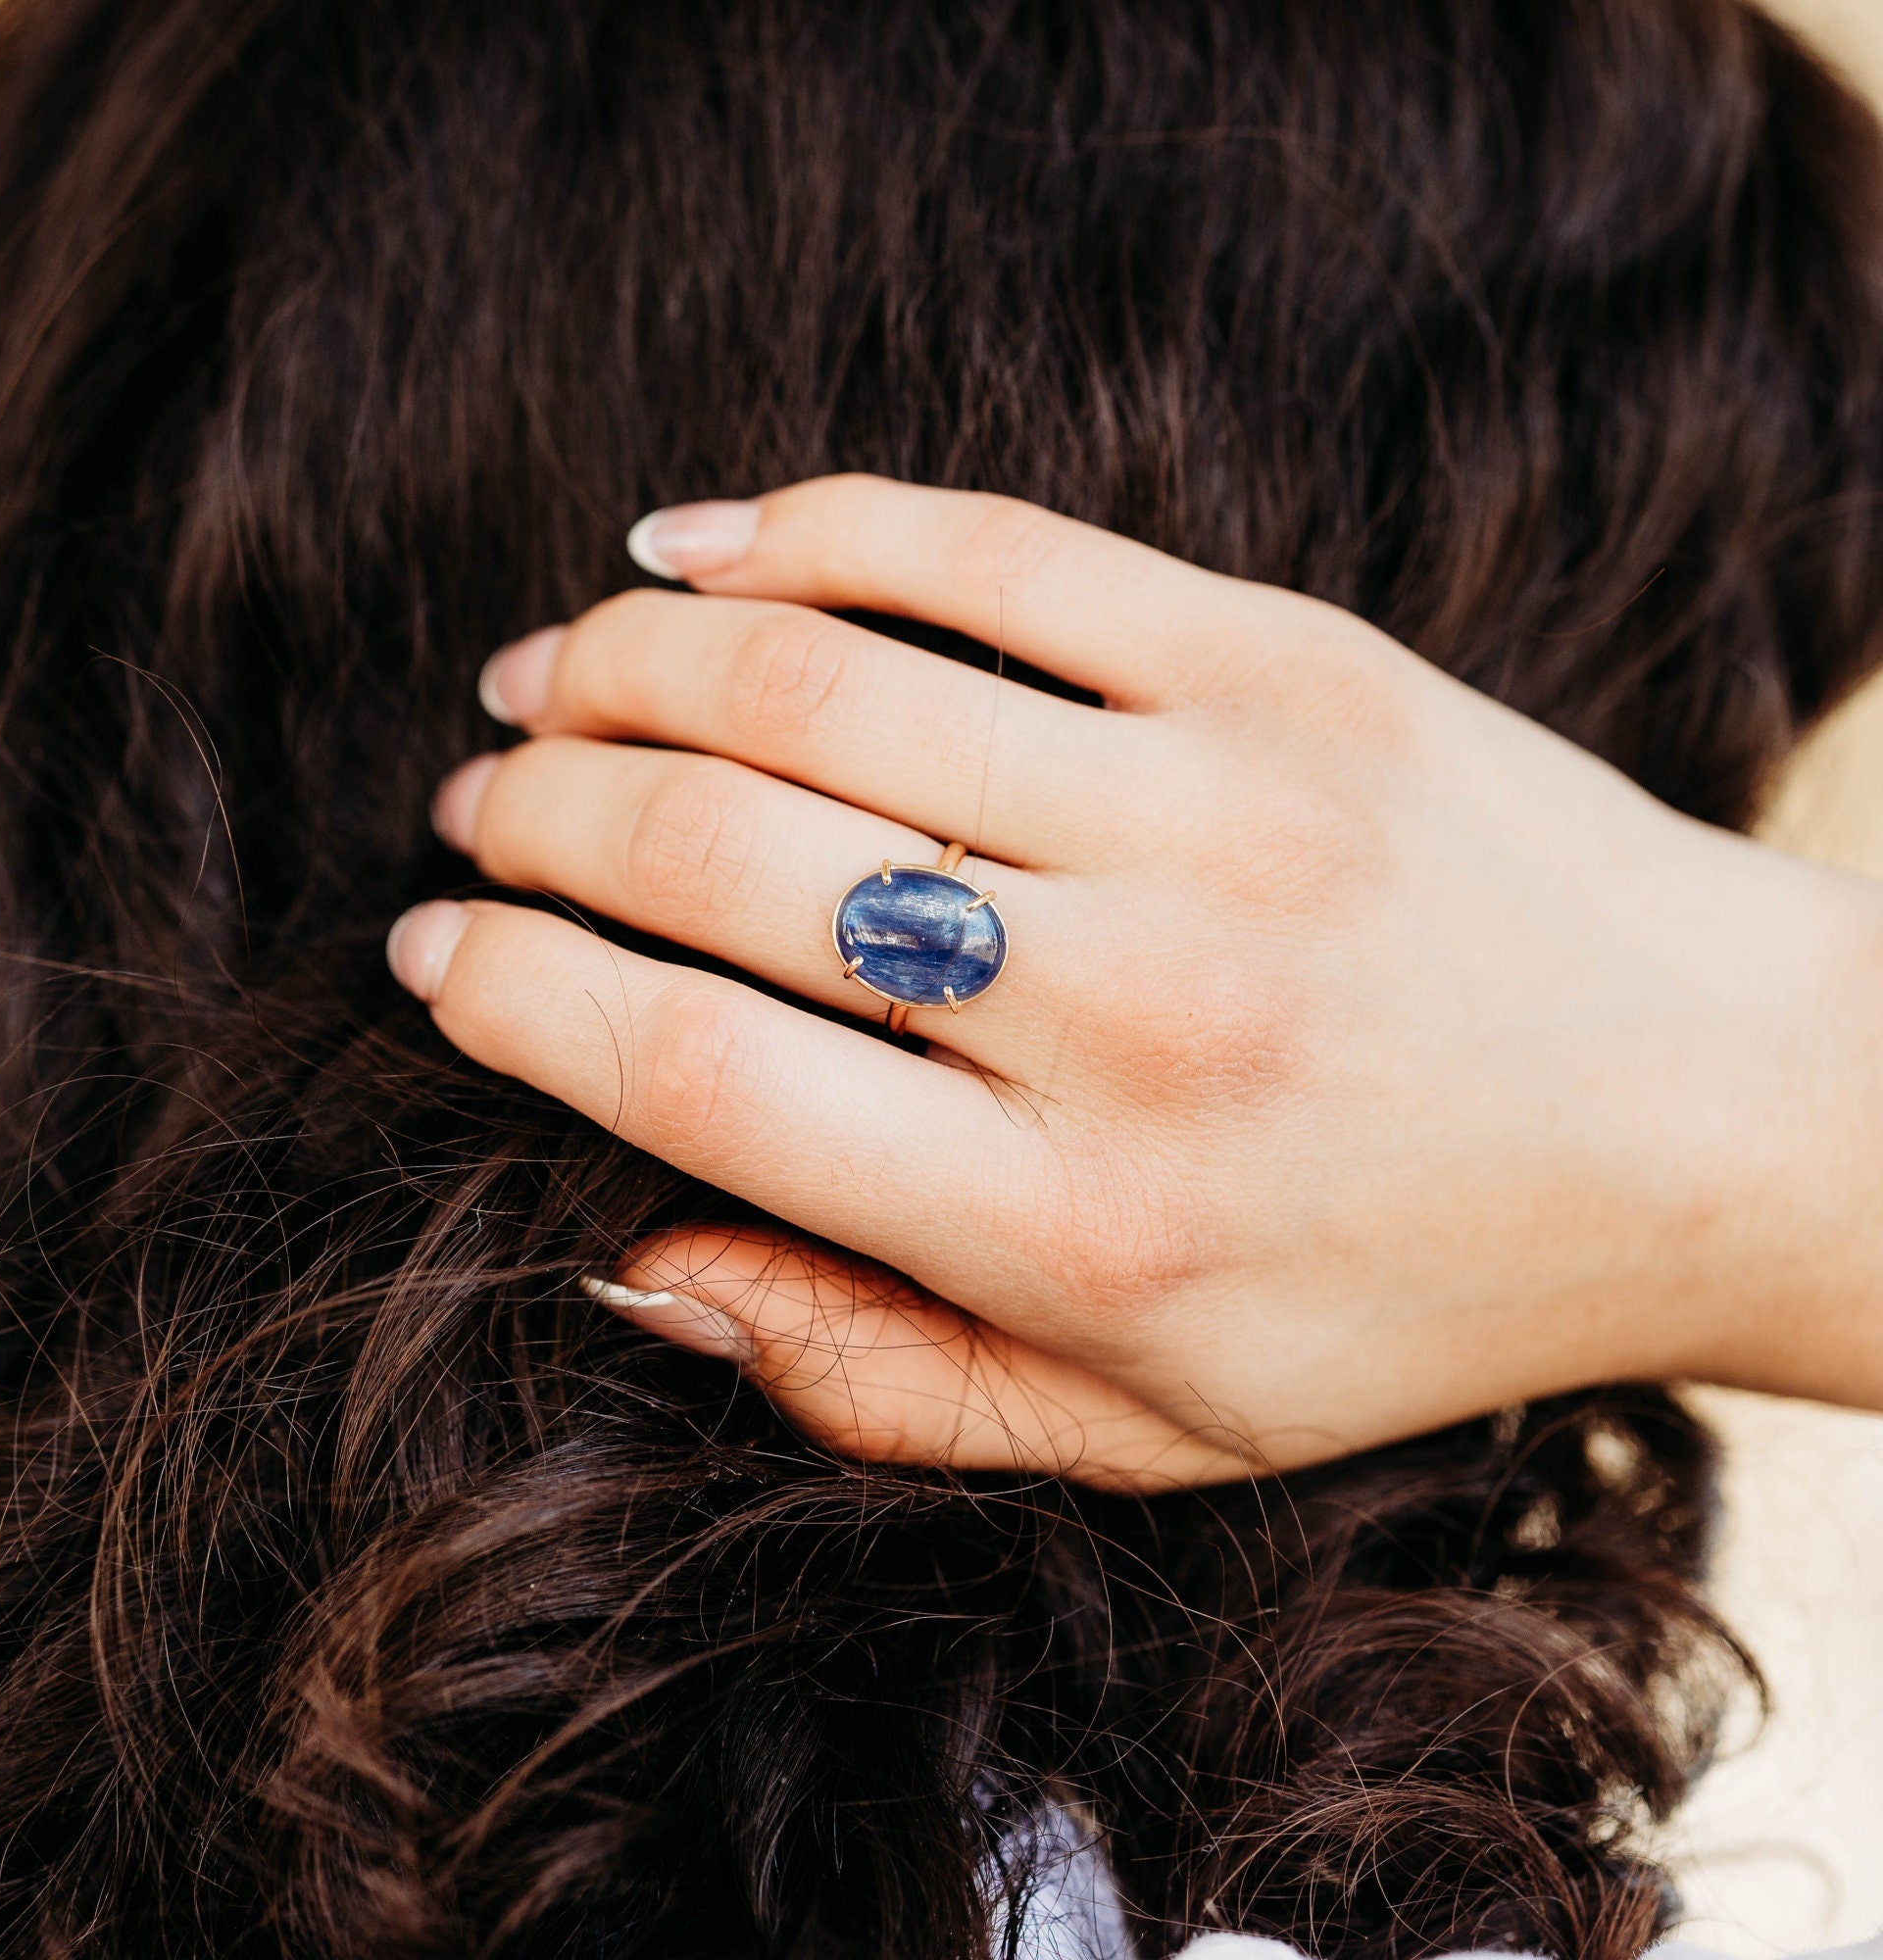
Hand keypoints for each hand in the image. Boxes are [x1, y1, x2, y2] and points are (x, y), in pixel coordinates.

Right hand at [388, 475, 1882, 1488]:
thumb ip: (869, 1377)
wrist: (1702, 1115)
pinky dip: (805, 528)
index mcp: (1069, 1222)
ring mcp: (1206, 810)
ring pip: (813, 679)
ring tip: (545, 677)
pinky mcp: (1279, 666)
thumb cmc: (1405, 1285)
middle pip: (714, 852)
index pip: (677, 1065)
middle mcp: (1124, 1009)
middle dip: (536, 816)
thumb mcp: (1144, 1424)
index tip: (433, 952)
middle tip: (478, 806)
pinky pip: (985, 553)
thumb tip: (630, 1260)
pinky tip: (695, 549)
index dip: (503, 992)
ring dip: (620, 662)